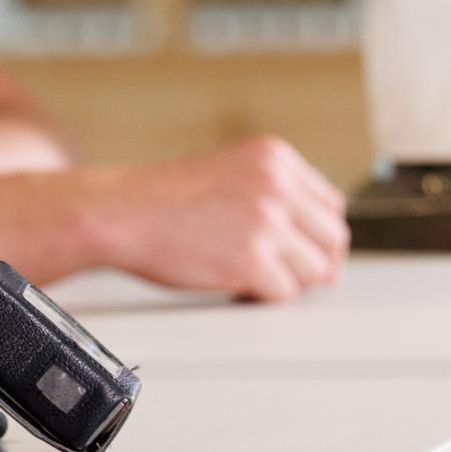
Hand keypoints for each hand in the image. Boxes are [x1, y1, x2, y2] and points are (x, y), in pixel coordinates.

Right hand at [88, 136, 348, 300]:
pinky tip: (232, 283)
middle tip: (279, 271)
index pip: (331, 204)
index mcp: (274, 156)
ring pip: (317, 270)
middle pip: (333, 239)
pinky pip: (285, 293)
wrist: (117, 212)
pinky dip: (261, 296)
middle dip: (311, 261)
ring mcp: (267, 221)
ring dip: (287, 280)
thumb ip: (275, 196)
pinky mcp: (253, 259)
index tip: (295, 248)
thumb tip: (324, 256)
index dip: (314, 234)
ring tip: (249, 275)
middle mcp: (277, 183)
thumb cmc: (161, 199)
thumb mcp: (229, 172)